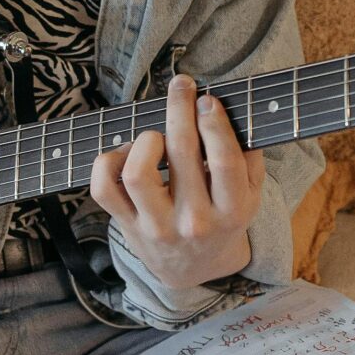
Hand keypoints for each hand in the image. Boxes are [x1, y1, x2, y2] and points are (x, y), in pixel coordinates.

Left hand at [88, 72, 266, 291]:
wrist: (193, 268)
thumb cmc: (223, 221)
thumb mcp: (250, 197)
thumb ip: (250, 158)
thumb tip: (236, 111)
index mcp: (231, 212)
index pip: (224, 161)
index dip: (214, 124)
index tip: (207, 100)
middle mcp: (194, 222)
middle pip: (182, 154)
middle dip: (180, 109)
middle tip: (181, 86)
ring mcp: (157, 226)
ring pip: (138, 173)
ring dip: (145, 140)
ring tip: (155, 136)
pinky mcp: (127, 226)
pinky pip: (104, 188)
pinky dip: (108, 161)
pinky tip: (126, 153)